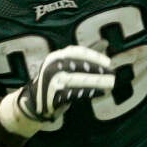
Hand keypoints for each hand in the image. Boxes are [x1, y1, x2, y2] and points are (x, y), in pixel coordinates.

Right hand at [0, 46, 114, 136]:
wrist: (33, 103)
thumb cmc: (55, 82)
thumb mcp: (67, 66)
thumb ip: (85, 56)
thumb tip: (106, 42)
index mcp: (55, 56)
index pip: (77, 52)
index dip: (94, 56)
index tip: (108, 62)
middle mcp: (52, 66)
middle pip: (78, 65)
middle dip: (97, 69)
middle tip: (113, 73)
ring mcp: (51, 80)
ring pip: (77, 79)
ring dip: (96, 81)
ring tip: (111, 83)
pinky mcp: (53, 95)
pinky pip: (74, 93)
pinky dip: (89, 93)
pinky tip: (100, 93)